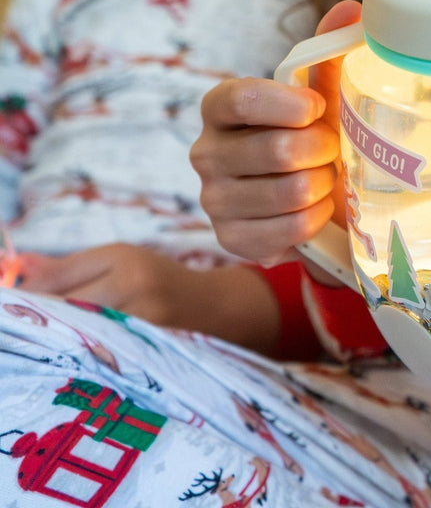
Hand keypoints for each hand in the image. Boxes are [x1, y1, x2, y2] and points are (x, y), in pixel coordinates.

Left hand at [17, 244, 280, 350]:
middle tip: (32, 333)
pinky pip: (98, 360)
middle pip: (60, 314)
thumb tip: (15, 271)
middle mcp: (134, 291)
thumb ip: (68, 268)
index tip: (13, 308)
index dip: (24, 299)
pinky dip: (83, 361)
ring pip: (75, 339)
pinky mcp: (148, 357)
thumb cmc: (164, 282)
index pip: (52, 284)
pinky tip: (81, 360)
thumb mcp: (122, 260)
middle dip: (39, 324)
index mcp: (124, 262)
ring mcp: (142, 327)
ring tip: (58, 345)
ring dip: (59, 343)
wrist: (219, 312)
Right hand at [191, 0, 359, 271]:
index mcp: (220, 106)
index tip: (318, 108)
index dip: (287, 104)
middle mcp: (205, 152)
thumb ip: (329, 54)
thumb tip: (352, 8)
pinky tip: (315, 208)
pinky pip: (290, 229)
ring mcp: (214, 200)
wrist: (314, 197)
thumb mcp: (322, 95)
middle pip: (277, 150)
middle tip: (332, 149)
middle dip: (321, 150)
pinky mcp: (230, 240)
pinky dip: (316, 218)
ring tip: (324, 177)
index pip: (241, 98)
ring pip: (289, 192)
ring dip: (322, 185)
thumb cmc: (314, 135)